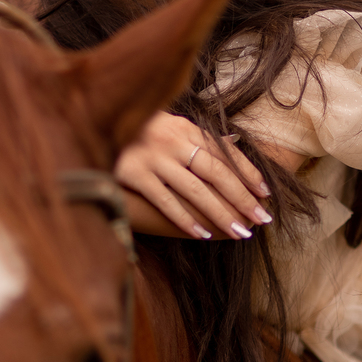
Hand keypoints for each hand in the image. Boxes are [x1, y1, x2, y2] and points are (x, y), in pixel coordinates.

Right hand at [114, 112, 273, 240]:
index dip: (248, 174)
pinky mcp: (133, 174)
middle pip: (216, 173)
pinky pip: (165, 201)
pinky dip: (185, 219)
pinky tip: (202, 235)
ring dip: (220, 214)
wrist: (96, 127)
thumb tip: (235, 142)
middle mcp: (173, 141)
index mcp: (187, 128)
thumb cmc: (140, 132)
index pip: (225, 153)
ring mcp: (153, 157)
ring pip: (195, 190)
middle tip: (261, 220)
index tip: (266, 195)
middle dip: (242, 198)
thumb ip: (200, 138)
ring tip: (239, 232)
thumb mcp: (172, 126)